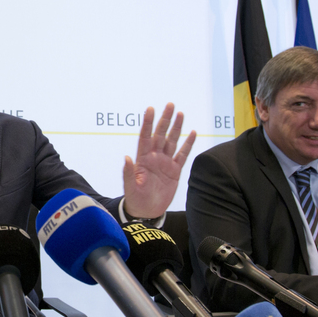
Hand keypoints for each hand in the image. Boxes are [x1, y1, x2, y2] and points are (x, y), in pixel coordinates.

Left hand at [122, 103, 195, 218]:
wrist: (147, 211)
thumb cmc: (136, 199)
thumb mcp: (130, 187)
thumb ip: (128, 173)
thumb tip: (126, 157)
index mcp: (142, 159)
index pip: (145, 137)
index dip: (147, 123)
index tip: (150, 109)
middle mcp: (154, 157)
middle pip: (160, 135)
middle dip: (165, 120)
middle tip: (170, 105)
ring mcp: (165, 163)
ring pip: (172, 142)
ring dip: (176, 128)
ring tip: (180, 114)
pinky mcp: (174, 171)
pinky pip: (182, 155)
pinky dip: (187, 144)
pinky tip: (192, 133)